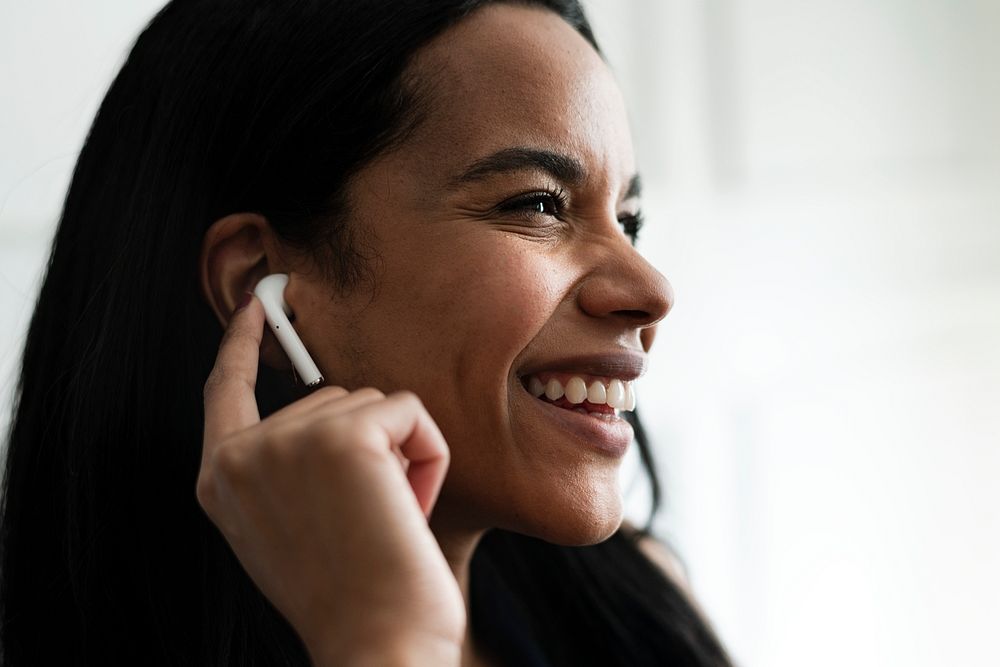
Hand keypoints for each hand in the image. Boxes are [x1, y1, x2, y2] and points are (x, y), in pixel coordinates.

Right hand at [198, 295, 464, 665]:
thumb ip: (292, 466)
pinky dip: (429, 456)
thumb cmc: (352, 596)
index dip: (242, 344)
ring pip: (376, 404)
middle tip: (368, 523)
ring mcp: (288, 440)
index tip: (259, 305)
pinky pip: (410, 412)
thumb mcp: (294, 525)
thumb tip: (339, 413)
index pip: (225, 390)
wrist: (376, 646)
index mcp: (222, 479)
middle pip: (333, 398)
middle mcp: (241, 455)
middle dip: (370, 450)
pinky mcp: (343, 437)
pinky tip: (411, 507)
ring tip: (386, 522)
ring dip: (400, 457)